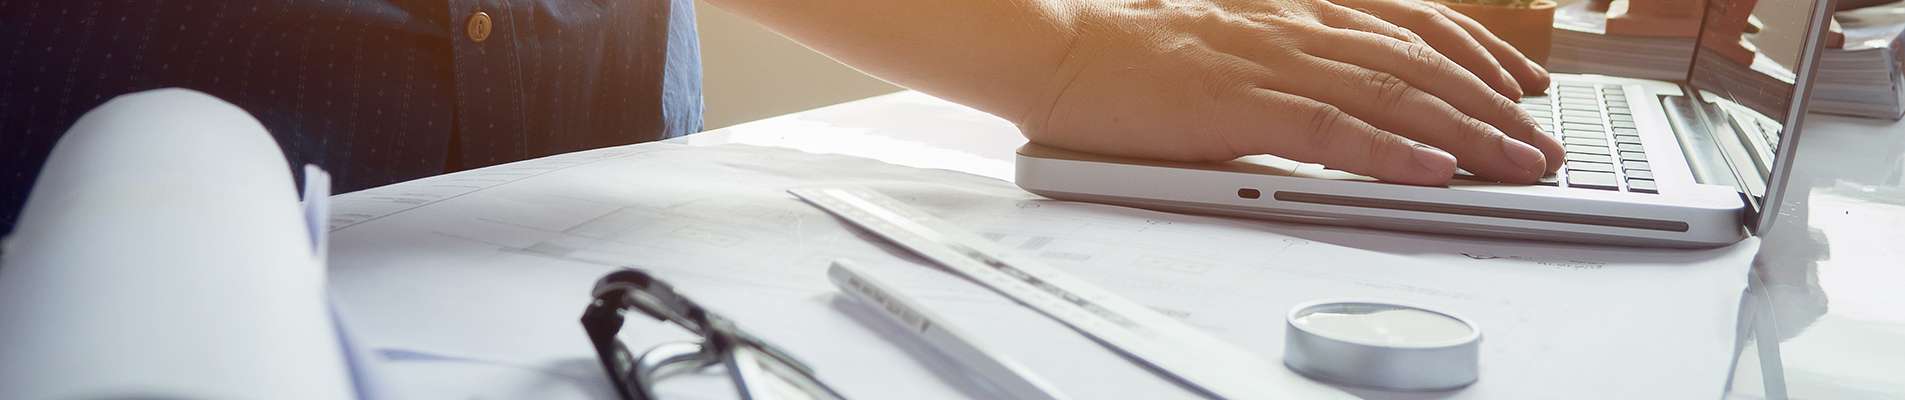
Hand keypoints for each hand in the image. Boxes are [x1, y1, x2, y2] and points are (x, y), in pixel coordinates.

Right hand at [1016, 0, 1562, 184]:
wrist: (1059, 51)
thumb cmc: (1129, 59)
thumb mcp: (1226, 47)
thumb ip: (1283, 61)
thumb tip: (1333, 93)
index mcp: (1294, 15)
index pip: (1409, 26)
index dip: (1476, 55)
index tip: (1521, 85)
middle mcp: (1296, 30)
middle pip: (1418, 64)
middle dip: (1490, 106)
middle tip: (1542, 143)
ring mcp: (1271, 64)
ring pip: (1392, 94)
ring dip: (1465, 132)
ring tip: (1516, 162)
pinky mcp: (1240, 106)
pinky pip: (1331, 129)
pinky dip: (1389, 150)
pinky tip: (1431, 169)